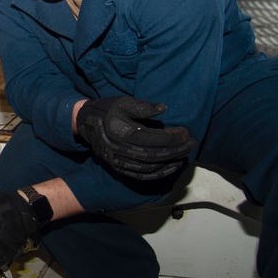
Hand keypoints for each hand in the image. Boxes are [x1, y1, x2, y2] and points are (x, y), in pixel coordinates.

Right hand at [76, 96, 194, 180]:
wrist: (85, 123)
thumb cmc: (107, 110)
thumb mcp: (123, 102)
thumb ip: (144, 107)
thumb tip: (164, 109)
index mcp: (122, 132)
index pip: (153, 138)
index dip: (172, 137)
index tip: (186, 133)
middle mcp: (119, 149)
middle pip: (154, 155)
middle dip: (175, 151)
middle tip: (191, 145)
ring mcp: (118, 161)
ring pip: (149, 168)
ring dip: (169, 164)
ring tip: (184, 156)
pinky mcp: (117, 168)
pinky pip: (140, 175)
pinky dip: (157, 174)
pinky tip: (170, 168)